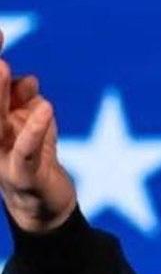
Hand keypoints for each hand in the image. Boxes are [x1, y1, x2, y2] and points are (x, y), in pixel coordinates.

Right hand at [0, 28, 76, 232]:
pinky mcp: (22, 175)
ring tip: (4, 66)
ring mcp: (1, 156)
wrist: (44, 207)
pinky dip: (34, 128)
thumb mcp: (31, 126)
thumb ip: (26, 102)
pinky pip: (27, 149)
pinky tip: (44, 107)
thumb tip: (27, 78)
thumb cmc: (35, 160)